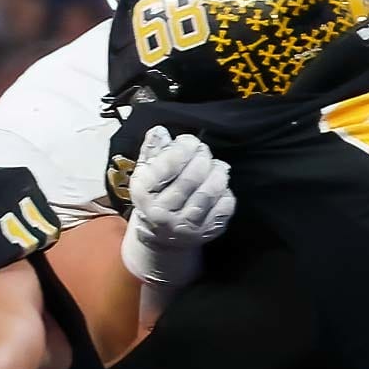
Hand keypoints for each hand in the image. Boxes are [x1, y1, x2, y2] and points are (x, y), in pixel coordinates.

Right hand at [119, 126, 233, 286]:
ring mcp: (184, 225)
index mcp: (143, 193)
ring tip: (217, 166)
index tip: (189, 141)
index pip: (168, 165)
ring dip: (218, 173)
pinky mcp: (205, 232)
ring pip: (210, 192)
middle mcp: (162, 212)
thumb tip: (160, 130)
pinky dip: (226, 192)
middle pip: (191, 178)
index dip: (183, 147)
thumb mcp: (145, 173)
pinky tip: (220, 186)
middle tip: (204, 152)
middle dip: (203, 158)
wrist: (159, 237)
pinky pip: (224, 206)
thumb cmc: (153, 196)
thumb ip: (152, 151)